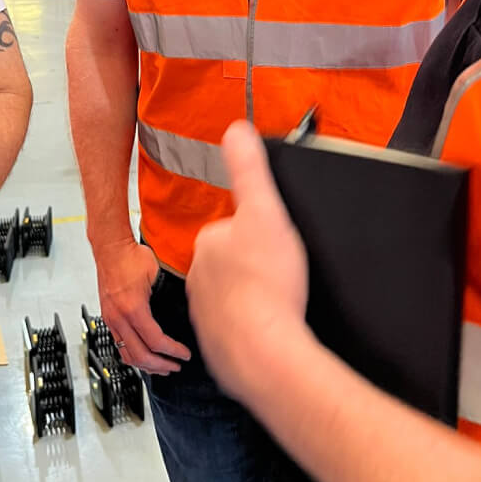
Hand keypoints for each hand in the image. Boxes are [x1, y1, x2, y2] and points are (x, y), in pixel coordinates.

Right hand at [94, 238, 189, 374]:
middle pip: (140, 356)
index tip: (183, 355)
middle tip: (175, 366)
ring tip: (160, 368)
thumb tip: (184, 306)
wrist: (110, 248)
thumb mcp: (157, 274)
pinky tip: (142, 356)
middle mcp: (119, 317)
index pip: (155, 342)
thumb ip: (168, 293)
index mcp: (133, 308)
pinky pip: (119, 345)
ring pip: (126, 355)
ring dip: (145, 365)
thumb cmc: (130, 256)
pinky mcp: (108, 317)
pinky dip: (132, 355)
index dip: (172, 352)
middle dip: (160, 366)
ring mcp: (111, 319)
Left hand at [187, 119, 311, 404]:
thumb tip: (236, 130)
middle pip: (233, 263)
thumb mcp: (265, 211)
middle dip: (255, 267)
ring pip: (235, 297)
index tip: (277, 244)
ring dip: (255, 299)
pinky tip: (274, 327)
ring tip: (281, 302)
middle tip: (282, 275)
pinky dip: (255, 329)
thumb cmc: (267, 284)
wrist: (266, 351)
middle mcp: (198, 279)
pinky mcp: (218, 346)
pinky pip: (238, 330)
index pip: (233, 229)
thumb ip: (249, 169)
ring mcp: (205, 314)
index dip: (259, 233)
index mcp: (208, 243)